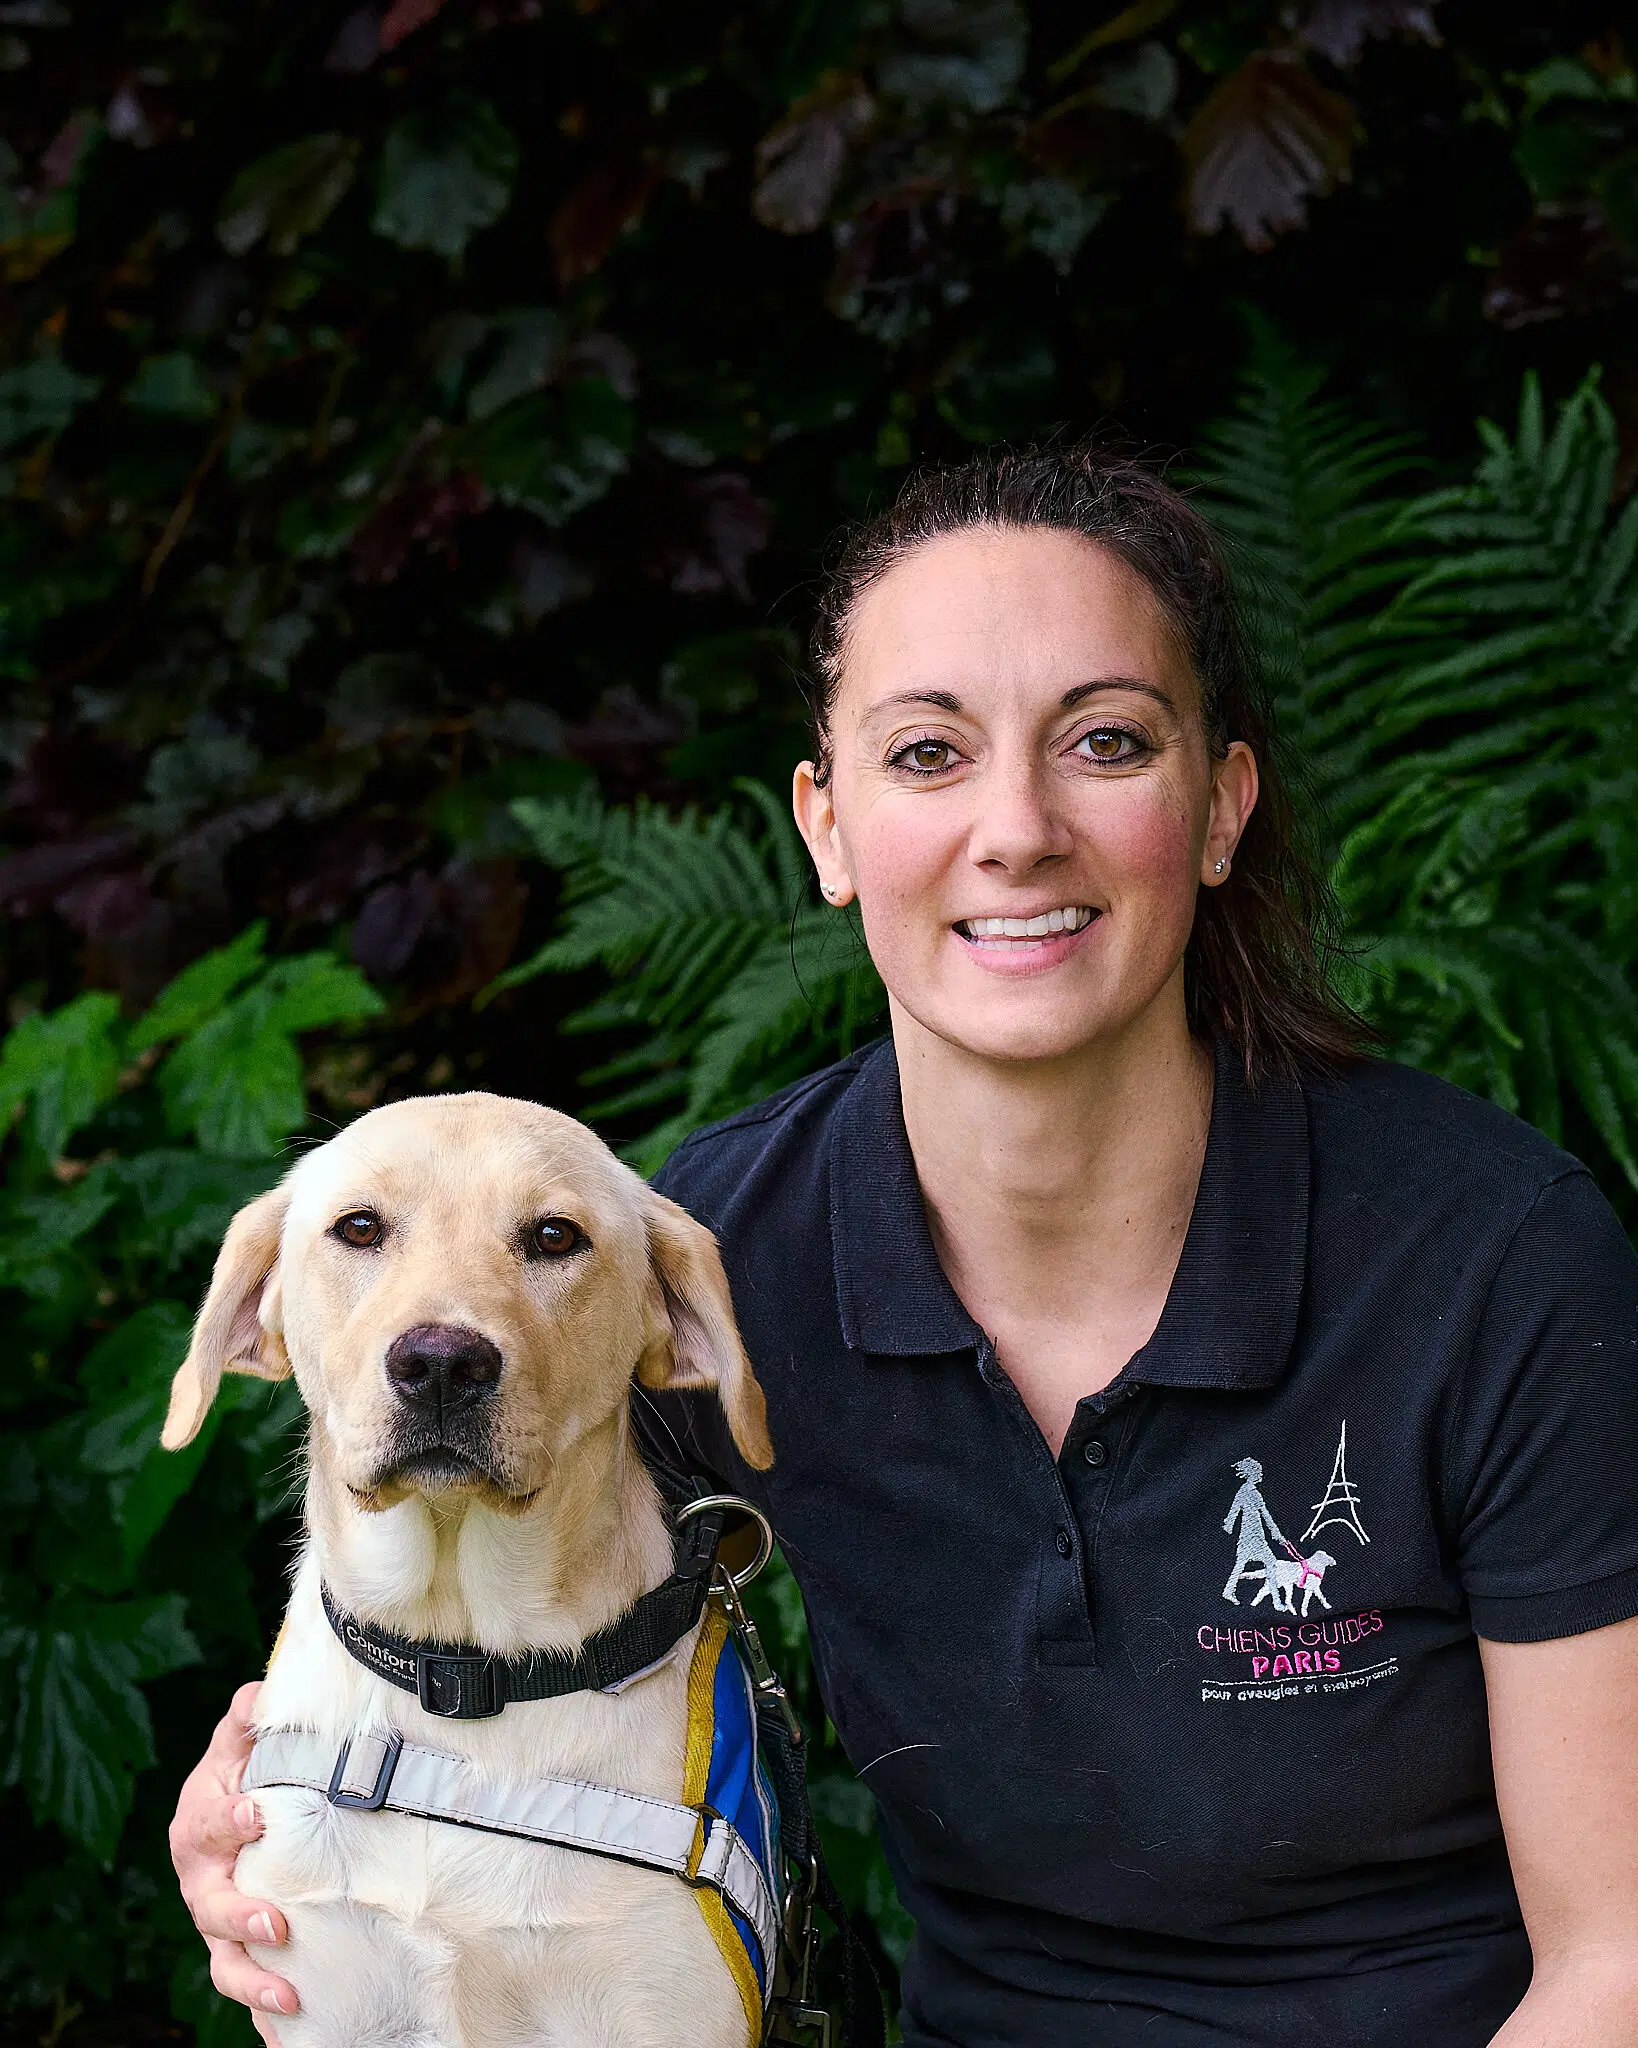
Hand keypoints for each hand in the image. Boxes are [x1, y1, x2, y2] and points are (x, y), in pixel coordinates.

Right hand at [169, 1682, 298, 2041]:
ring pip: (226, 1961)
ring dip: (254, 1982)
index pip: (210, 1823)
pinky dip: (267, 2015)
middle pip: (213, 1907)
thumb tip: (260, 1693)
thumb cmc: (244, 1774)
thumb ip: (250, 1718)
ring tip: (289, 1996)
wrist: (242, 1812)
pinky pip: (251, 1986)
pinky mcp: (243, 1950)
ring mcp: (221, 1923)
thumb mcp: (243, 1742)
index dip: (230, 1821)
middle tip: (277, 1924)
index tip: (258, 1817)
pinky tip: (294, 2032)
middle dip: (242, 1917)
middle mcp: (204, 1880)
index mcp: (200, 1825)